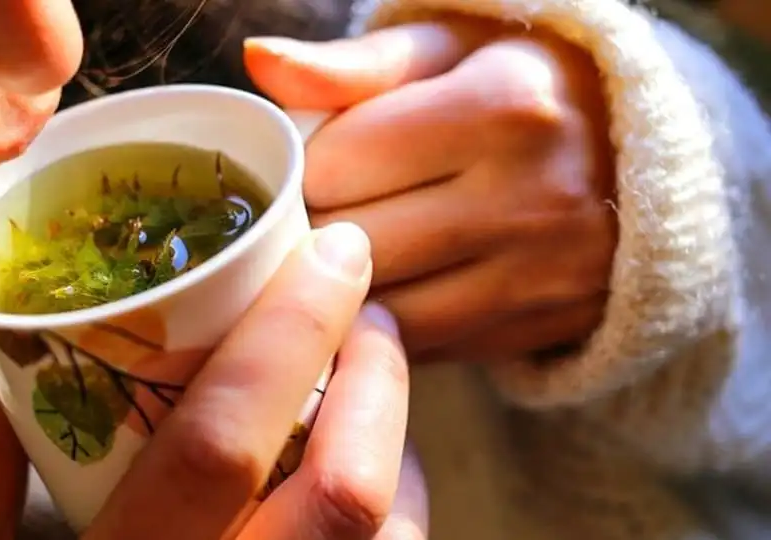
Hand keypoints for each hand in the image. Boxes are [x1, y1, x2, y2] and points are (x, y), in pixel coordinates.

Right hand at [0, 224, 427, 539]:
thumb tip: (1, 385)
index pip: (225, 437)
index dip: (291, 331)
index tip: (334, 249)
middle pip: (350, 486)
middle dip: (380, 374)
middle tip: (369, 309)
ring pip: (397, 538)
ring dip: (400, 442)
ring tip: (373, 386)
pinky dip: (400, 509)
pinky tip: (373, 478)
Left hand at [245, 19, 617, 359]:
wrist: (647, 160)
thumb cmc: (525, 88)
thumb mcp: (451, 49)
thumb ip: (355, 62)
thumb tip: (260, 61)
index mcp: (503, 106)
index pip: (336, 164)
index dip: (304, 168)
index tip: (312, 164)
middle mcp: (529, 198)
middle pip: (351, 246)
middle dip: (313, 232)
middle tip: (317, 212)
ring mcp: (539, 275)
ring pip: (380, 310)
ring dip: (343, 289)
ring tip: (347, 252)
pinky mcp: (538, 328)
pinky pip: (422, 347)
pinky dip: (388, 324)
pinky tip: (393, 286)